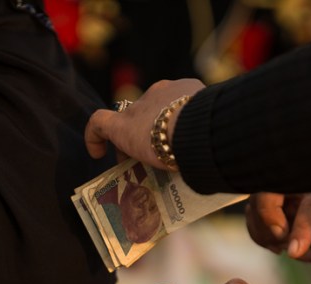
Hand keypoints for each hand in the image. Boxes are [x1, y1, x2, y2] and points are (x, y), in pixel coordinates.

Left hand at [85, 78, 204, 168]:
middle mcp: (161, 93)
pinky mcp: (121, 125)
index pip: (171, 105)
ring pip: (129, 120)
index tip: (167, 140)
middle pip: (148, 112)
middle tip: (147, 158)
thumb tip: (212, 161)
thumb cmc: (214, 133)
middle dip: (146, 133)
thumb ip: (208, 137)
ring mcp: (141, 107)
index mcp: (186, 93)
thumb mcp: (216, 130)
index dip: (165, 122)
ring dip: (128, 140)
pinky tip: (96, 154)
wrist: (197, 130)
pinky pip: (99, 124)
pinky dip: (95, 137)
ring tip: (127, 162)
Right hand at [245, 189, 310, 261]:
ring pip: (257, 205)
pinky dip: (260, 234)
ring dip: (261, 230)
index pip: (310, 205)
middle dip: (266, 219)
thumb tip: (299, 254)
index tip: (293, 252)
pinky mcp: (282, 209)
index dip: (300, 228)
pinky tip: (279, 246)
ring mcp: (291, 197)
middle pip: (268, 191)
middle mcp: (306, 188)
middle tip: (280, 243)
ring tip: (281, 248)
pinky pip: (258, 218)